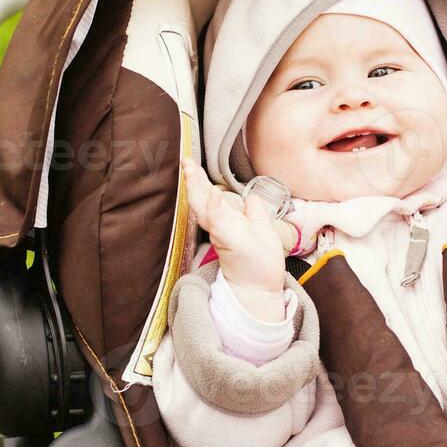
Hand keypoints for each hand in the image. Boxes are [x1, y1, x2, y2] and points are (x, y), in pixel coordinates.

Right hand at [181, 159, 288, 317]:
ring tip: (191, 170)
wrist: (261, 287)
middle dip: (192, 179)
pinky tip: (214, 192)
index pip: (209, 196)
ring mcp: (222, 232)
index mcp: (227, 221)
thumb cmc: (260, 263)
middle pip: (201, 198)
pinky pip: (218, 221)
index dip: (200, 180)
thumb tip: (252, 196)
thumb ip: (255, 212)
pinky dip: (215, 207)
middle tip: (184, 160)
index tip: (191, 164)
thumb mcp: (262, 229)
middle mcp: (220, 225)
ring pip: (203, 207)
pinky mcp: (228, 240)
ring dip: (197, 188)